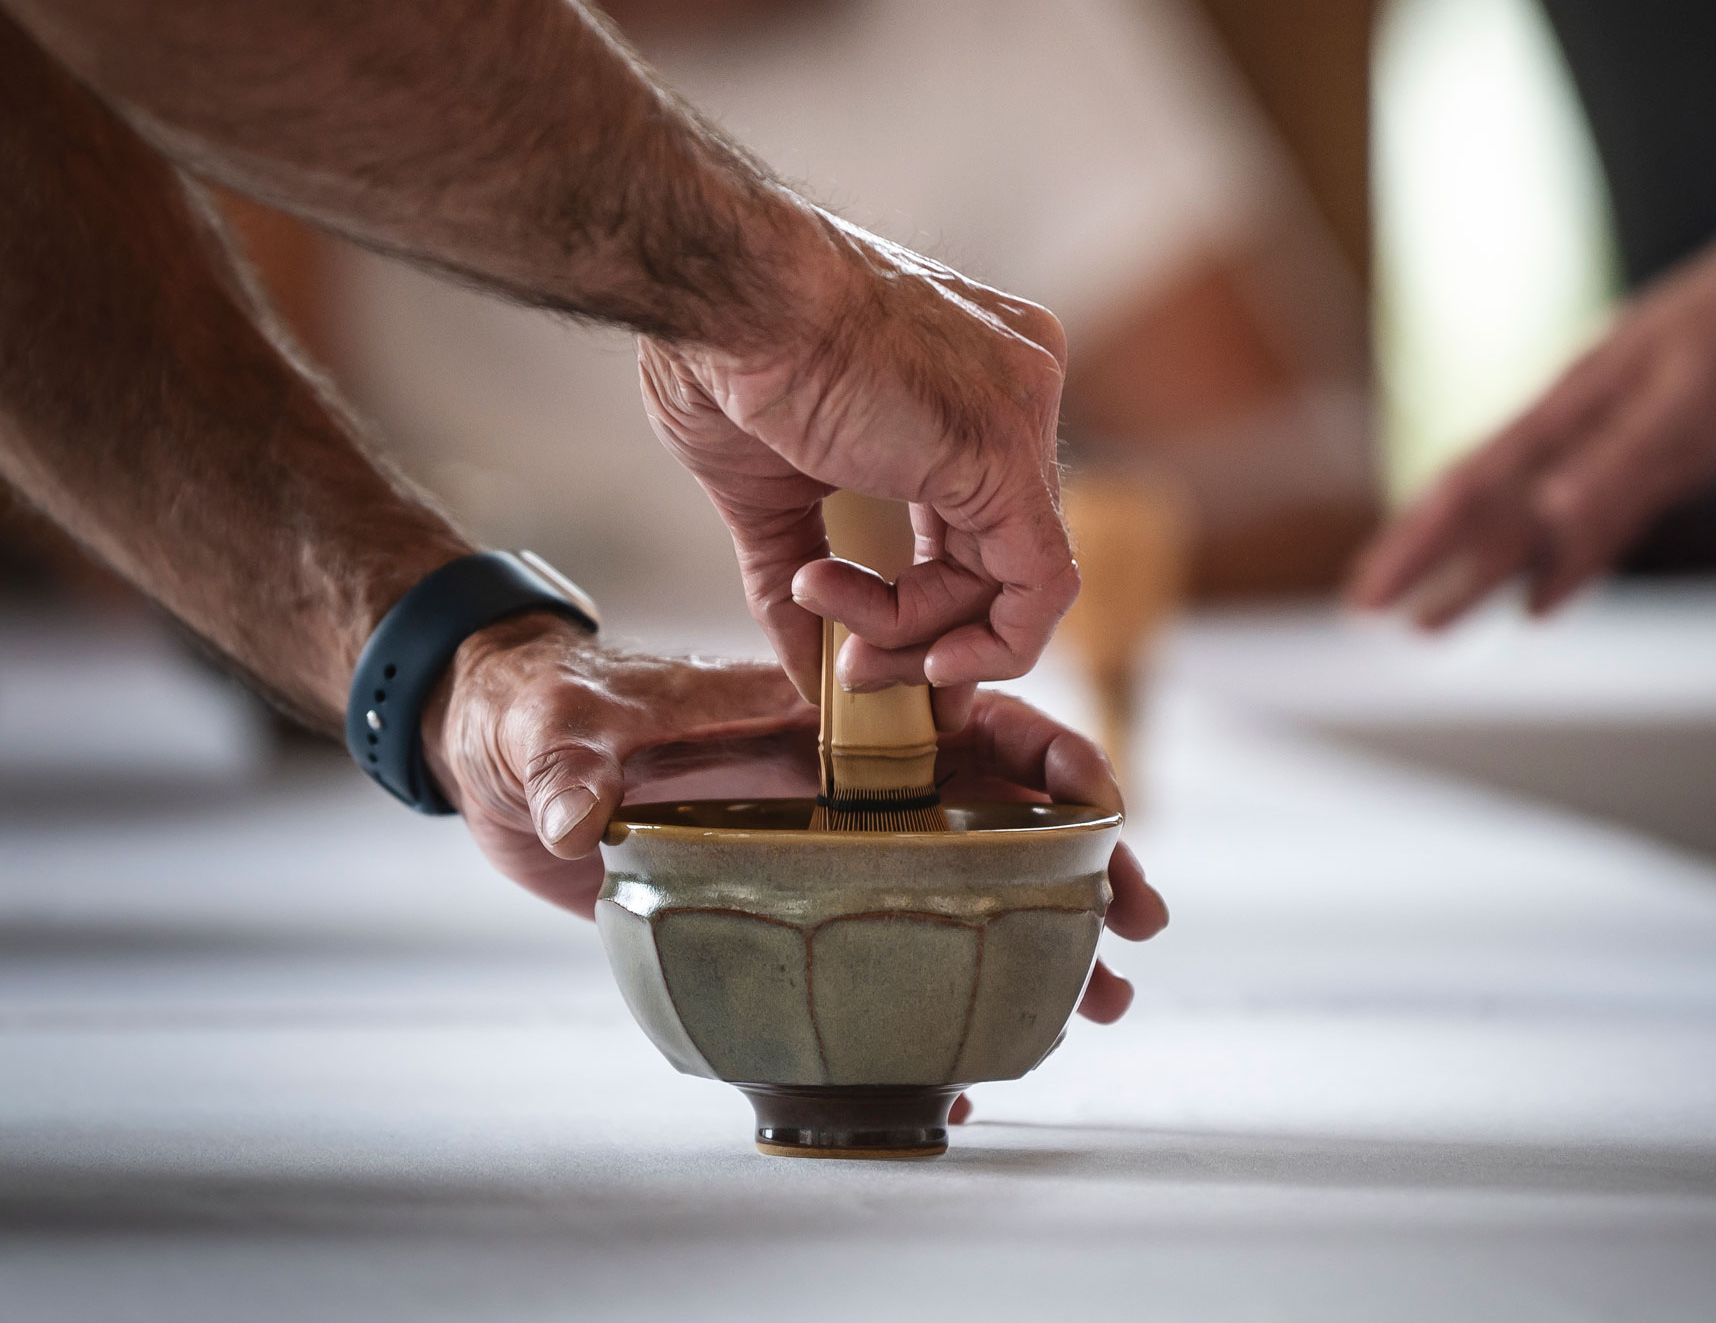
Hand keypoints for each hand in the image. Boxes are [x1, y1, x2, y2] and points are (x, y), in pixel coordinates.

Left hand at [421, 613, 1167, 1011]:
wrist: (503, 758)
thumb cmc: (544, 715)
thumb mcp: (557, 728)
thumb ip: (578, 766)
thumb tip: (584, 821)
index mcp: (816, 726)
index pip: (959, 721)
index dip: (1046, 757)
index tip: (1103, 807)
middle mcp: (839, 792)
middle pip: (992, 819)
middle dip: (1080, 866)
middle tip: (1137, 929)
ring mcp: (822, 857)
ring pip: (958, 896)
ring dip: (1036, 944)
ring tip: (1097, 1006)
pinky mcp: (787, 914)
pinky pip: (880, 962)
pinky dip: (929, 1013)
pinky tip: (967, 1074)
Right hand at [638, 203, 1076, 707]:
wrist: (722, 294)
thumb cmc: (725, 354)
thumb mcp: (768, 493)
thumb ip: (803, 585)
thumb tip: (813, 679)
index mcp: (967, 382)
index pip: (973, 525)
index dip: (926, 607)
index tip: (865, 653)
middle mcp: (1016, 389)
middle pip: (997, 556)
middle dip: (921, 634)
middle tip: (849, 670)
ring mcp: (1023, 414)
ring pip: (1011, 581)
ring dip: (915, 635)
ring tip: (822, 608)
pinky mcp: (1009, 455)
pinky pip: (1039, 587)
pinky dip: (990, 646)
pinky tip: (922, 666)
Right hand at [1348, 212, 1715, 626]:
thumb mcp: (1695, 395)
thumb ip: (1620, 460)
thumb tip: (1549, 519)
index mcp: (1567, 409)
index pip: (1470, 489)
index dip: (1415, 546)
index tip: (1367, 598)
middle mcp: (1576, 430)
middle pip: (1481, 508)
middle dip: (1420, 562)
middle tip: (1365, 616)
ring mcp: (1615, 444)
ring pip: (1529, 523)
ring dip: (1479, 574)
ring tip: (1430, 627)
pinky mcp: (1663, 459)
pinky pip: (1596, 528)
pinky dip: (1563, 568)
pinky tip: (1540, 605)